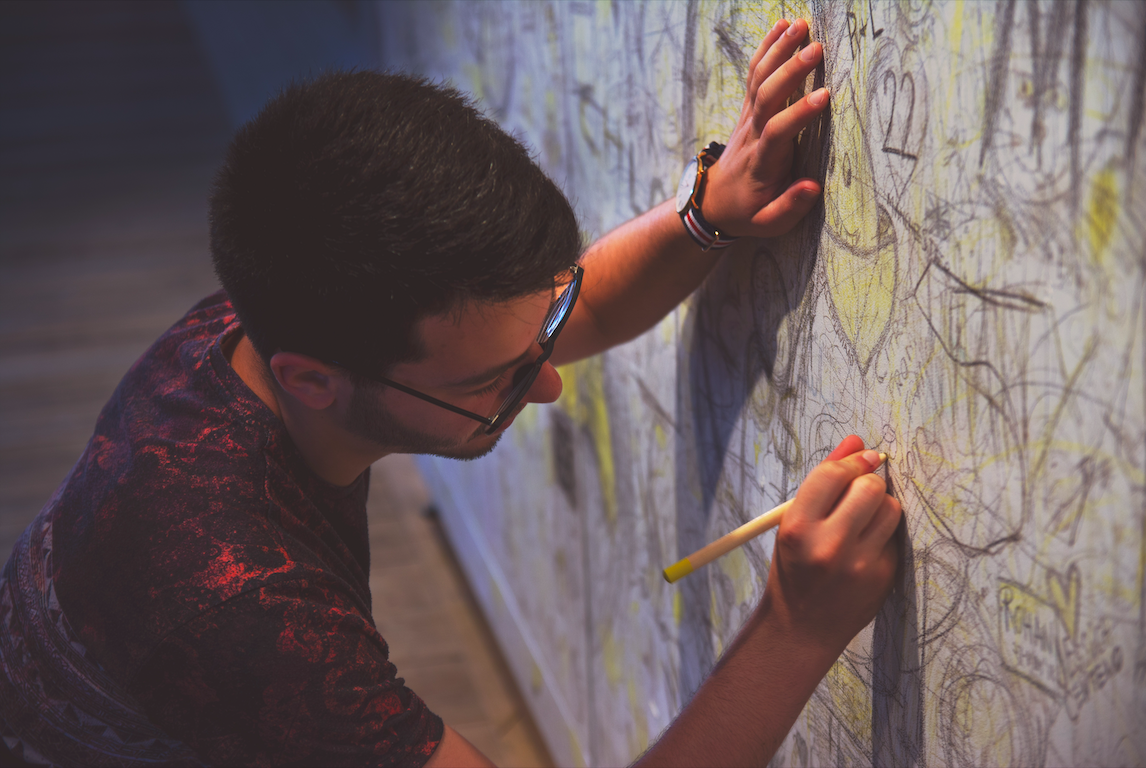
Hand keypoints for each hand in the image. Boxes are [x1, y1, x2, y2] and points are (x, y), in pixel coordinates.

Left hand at [701, 18, 828, 237]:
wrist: (713, 203)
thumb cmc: (747, 213)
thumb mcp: (767, 224)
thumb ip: (789, 207)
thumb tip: (812, 187)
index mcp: (762, 162)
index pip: (777, 132)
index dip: (798, 114)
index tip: (825, 97)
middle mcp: (752, 135)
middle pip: (766, 97)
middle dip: (790, 71)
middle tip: (816, 48)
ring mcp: (747, 119)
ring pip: (758, 79)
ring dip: (778, 50)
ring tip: (801, 25)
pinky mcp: (747, 110)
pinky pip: (754, 75)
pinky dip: (766, 48)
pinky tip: (781, 26)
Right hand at [758, 435, 900, 656]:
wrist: (801, 628)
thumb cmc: (795, 567)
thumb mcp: (795, 524)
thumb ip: (823, 481)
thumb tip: (856, 440)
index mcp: (797, 529)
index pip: (832, 475)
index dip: (852, 460)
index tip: (864, 456)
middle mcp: (828, 546)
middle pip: (870, 487)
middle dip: (868, 482)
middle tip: (860, 492)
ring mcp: (859, 565)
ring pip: (891, 509)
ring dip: (881, 506)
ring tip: (863, 521)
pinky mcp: (883, 578)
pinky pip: (896, 536)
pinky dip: (884, 533)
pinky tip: (867, 548)